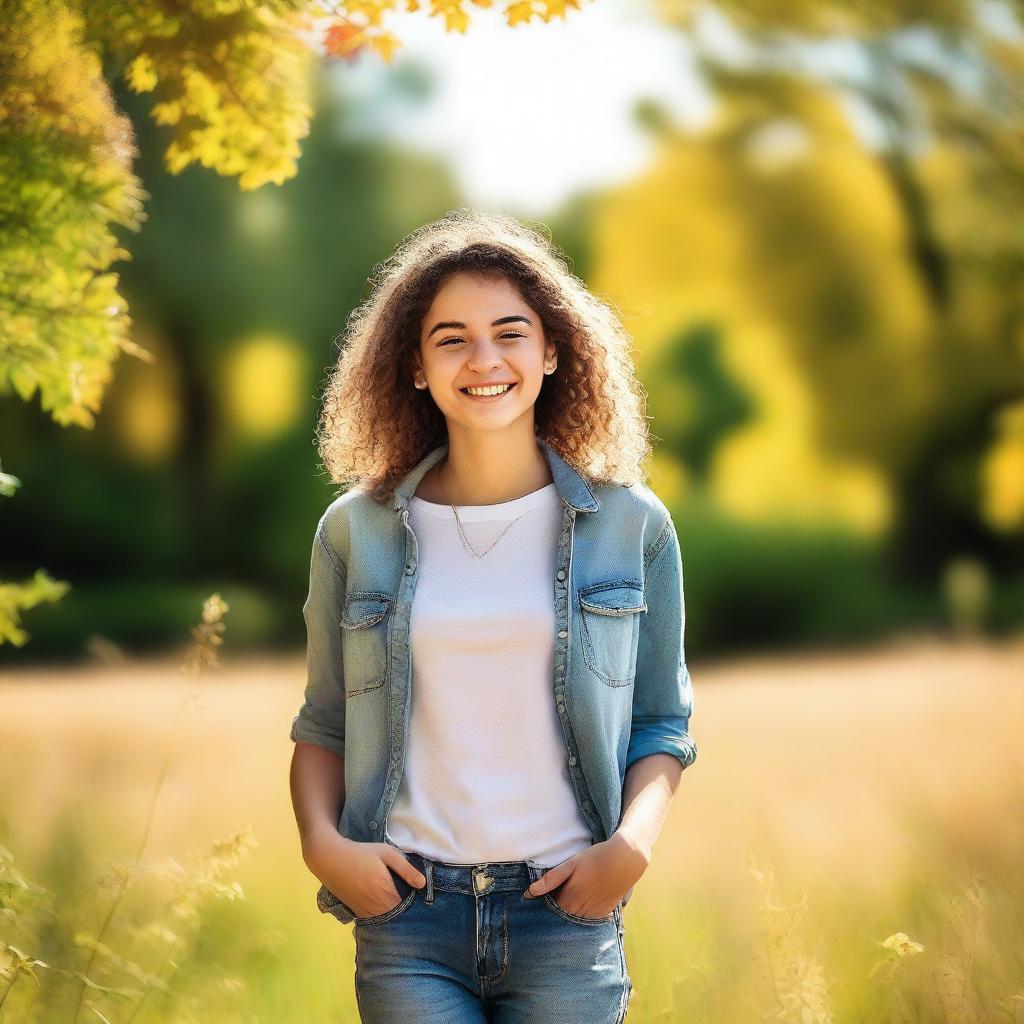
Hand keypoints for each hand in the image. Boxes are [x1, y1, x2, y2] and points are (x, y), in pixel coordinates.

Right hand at [304, 834, 425, 918]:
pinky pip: (374, 920)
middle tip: (412, 901)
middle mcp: (375, 906)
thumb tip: (423, 884)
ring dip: (394, 916)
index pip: (407, 908)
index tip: (421, 899)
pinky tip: (385, 906)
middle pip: (397, 918)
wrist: (330, 859)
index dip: (415, 905)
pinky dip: (382, 916)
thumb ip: (405, 868)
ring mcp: (364, 912)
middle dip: (406, 912)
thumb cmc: (361, 853)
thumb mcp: (386, 853)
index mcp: (385, 891)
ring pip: (385, 921)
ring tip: (400, 904)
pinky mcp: (356, 913)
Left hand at [524, 832, 648, 917]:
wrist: (624, 860)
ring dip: (572, 913)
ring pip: (576, 919)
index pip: (551, 909)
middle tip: (560, 896)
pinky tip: (586, 903)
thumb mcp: (571, 864)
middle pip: (563, 916)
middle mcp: (581, 910)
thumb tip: (529, 893)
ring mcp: (594, 913)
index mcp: (569, 898)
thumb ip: (550, 879)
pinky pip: (591, 919)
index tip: (542, 899)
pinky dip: (585, 914)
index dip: (547, 904)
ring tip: (573, 898)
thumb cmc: (595, 858)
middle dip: (558, 910)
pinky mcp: (605, 912)